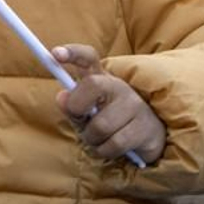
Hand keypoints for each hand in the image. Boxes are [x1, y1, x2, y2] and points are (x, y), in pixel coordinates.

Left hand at [52, 45, 165, 164]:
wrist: (147, 136)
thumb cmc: (108, 121)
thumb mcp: (86, 112)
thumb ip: (72, 105)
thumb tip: (62, 98)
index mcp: (101, 78)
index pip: (88, 57)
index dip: (72, 53)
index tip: (55, 53)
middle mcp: (119, 87)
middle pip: (93, 85)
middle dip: (78, 106)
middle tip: (80, 118)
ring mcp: (135, 105)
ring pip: (101, 125)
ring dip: (91, 138)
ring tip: (97, 138)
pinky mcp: (145, 128)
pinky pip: (113, 144)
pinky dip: (103, 151)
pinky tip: (108, 147)